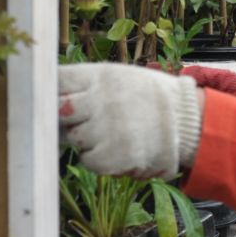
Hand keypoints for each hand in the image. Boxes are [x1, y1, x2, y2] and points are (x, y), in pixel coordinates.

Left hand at [58, 63, 202, 178]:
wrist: (188, 121)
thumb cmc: (148, 97)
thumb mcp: (120, 77)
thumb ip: (87, 84)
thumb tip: (47, 96)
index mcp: (101, 77)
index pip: (56, 81)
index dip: (50, 90)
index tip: (54, 97)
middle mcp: (99, 100)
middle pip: (58, 111)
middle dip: (67, 117)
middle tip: (87, 118)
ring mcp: (104, 129)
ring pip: (72, 137)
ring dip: (85, 138)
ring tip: (111, 132)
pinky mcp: (110, 156)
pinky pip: (87, 160)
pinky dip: (98, 158)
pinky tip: (117, 147)